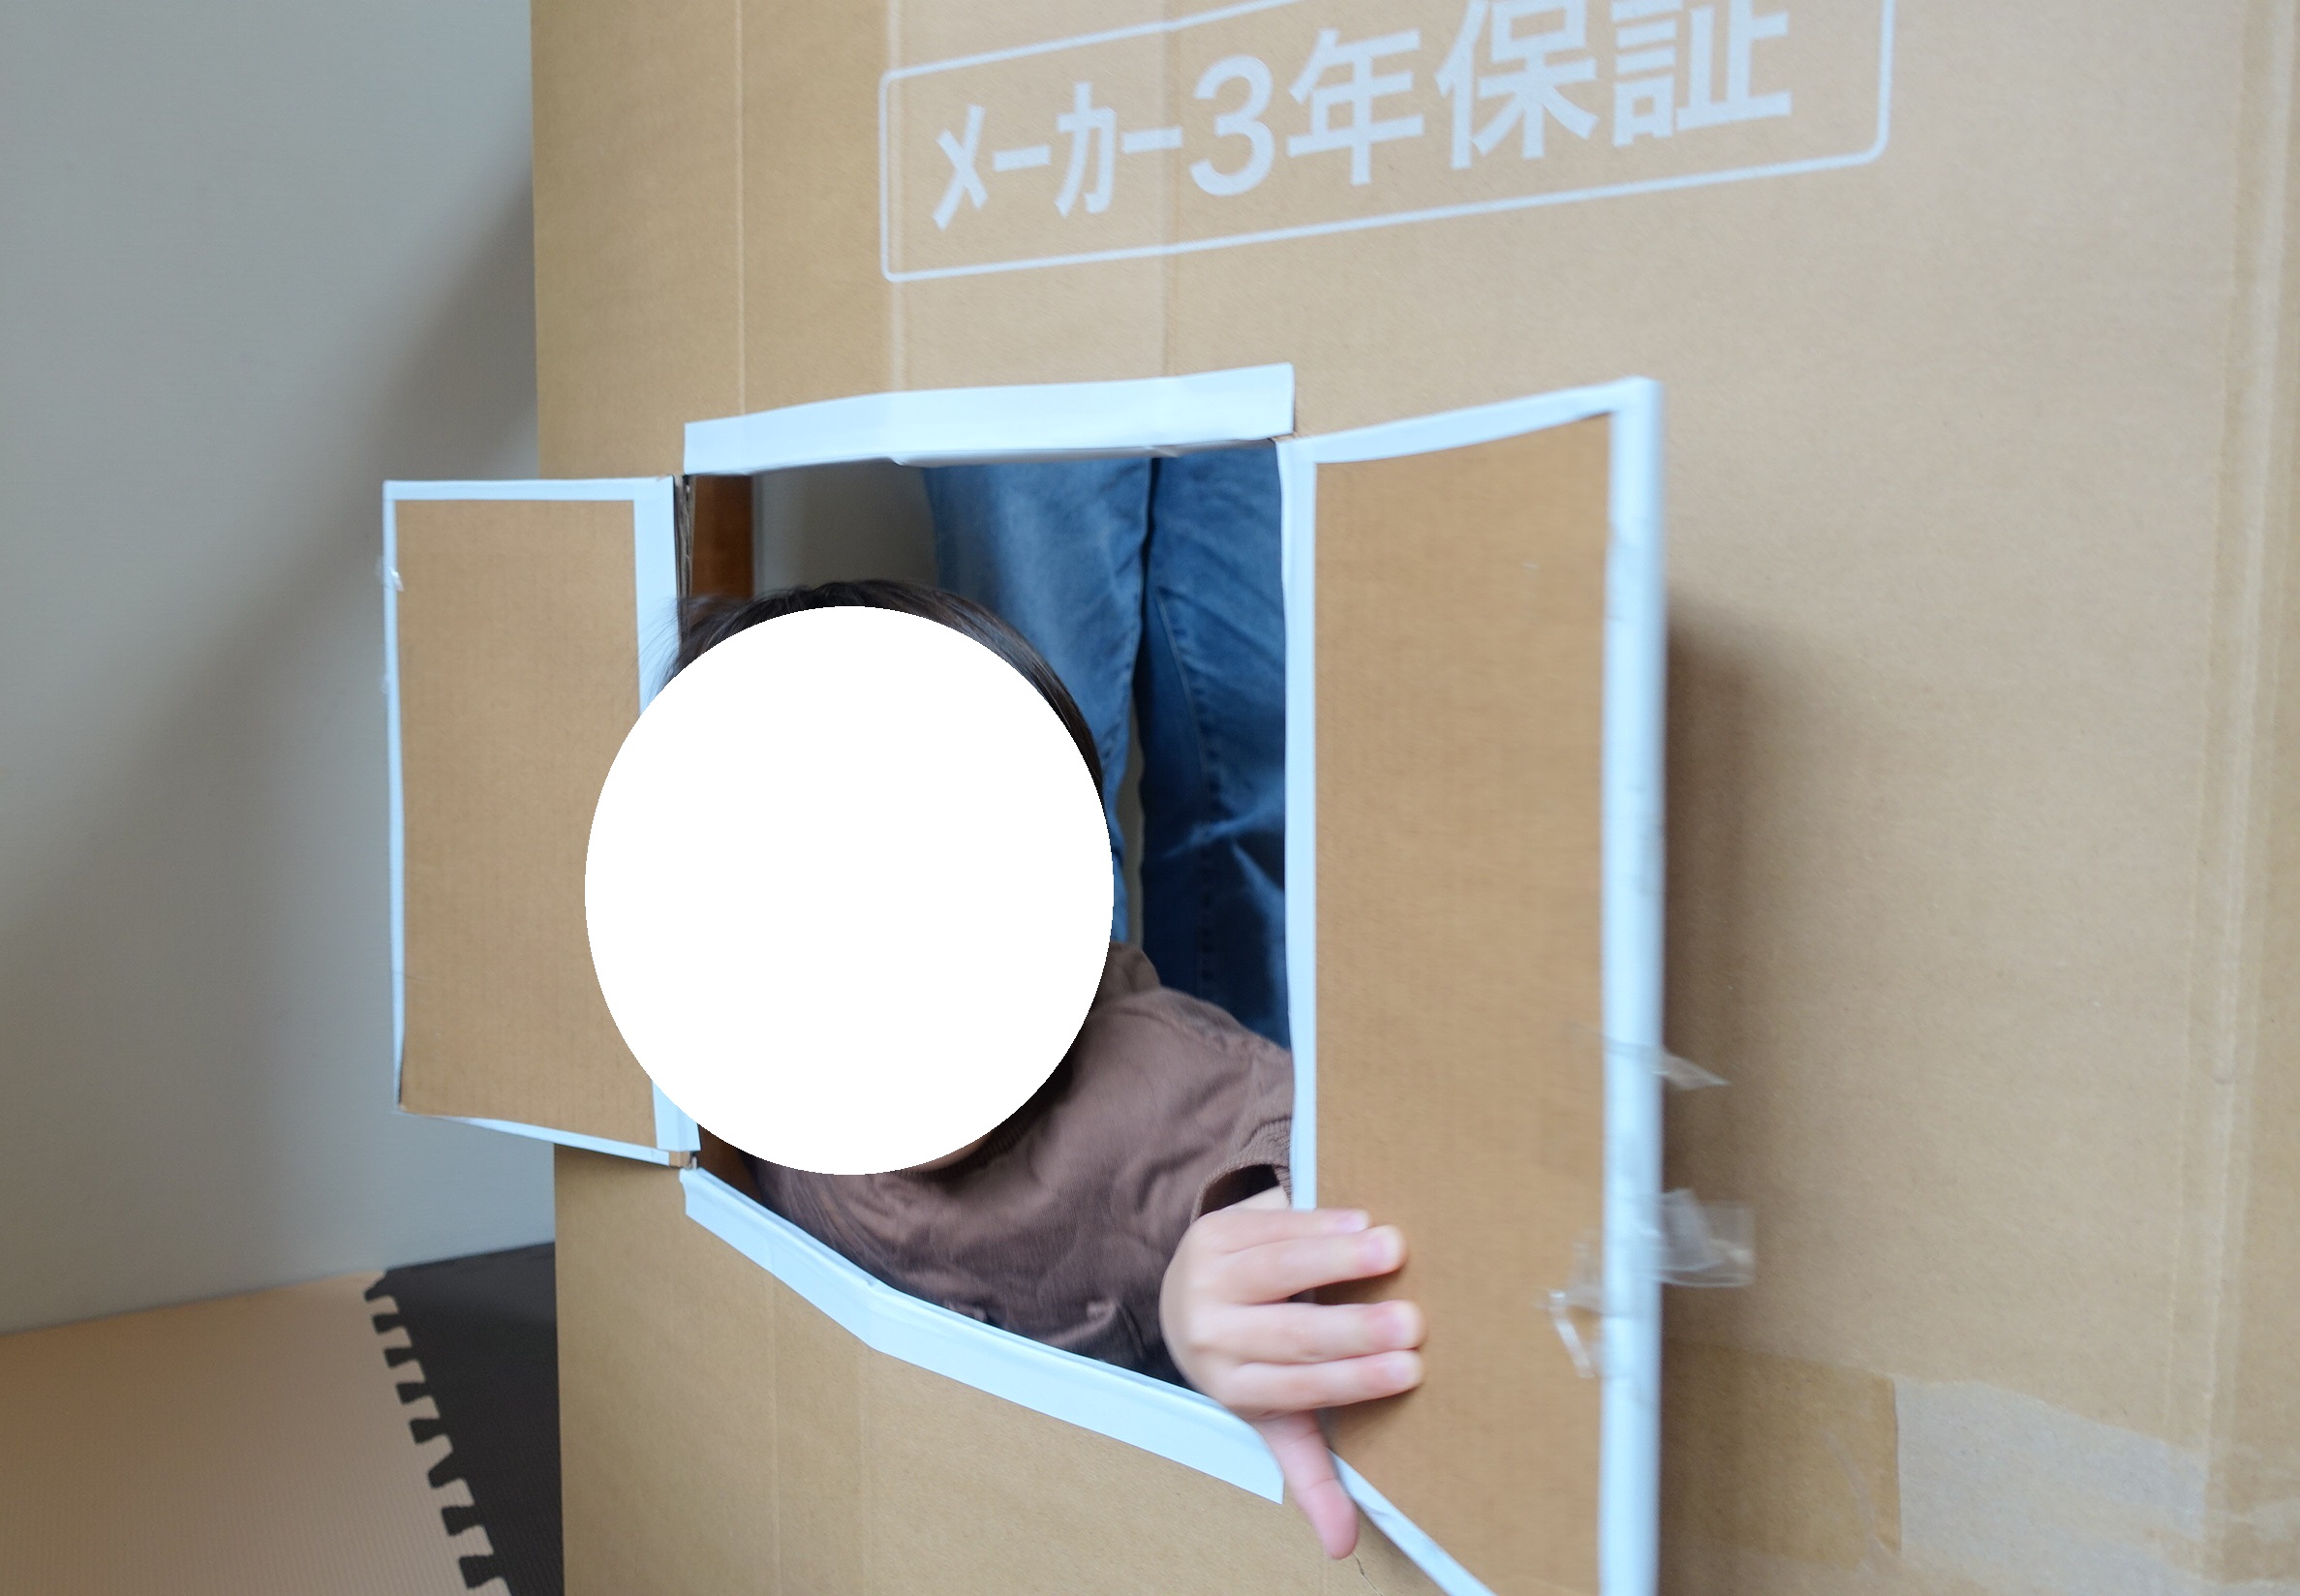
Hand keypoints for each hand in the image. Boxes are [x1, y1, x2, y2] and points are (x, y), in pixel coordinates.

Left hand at [1159, 1187, 1424, 1558]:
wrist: (1186, 1295)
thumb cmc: (1253, 1360)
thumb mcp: (1275, 1416)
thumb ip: (1309, 1472)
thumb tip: (1342, 1546)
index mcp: (1235, 1386)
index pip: (1299, 1388)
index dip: (1354, 1380)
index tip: (1411, 1370)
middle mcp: (1211, 1335)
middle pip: (1289, 1334)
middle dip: (1355, 1328)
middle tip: (1413, 1321)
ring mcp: (1206, 1279)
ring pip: (1276, 1269)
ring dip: (1337, 1258)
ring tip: (1395, 1249)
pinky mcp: (1210, 1231)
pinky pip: (1270, 1225)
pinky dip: (1317, 1221)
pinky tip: (1361, 1220)